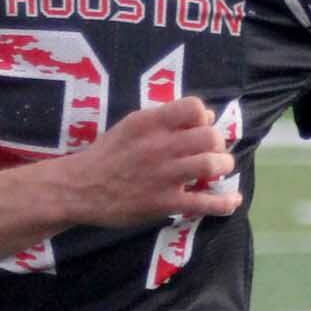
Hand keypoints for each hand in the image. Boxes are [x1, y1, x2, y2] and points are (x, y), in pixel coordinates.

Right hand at [0, 97, 240, 258]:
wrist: (79, 189)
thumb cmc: (105, 156)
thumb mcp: (129, 127)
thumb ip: (162, 121)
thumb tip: (205, 118)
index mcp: (148, 123)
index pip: (194, 107)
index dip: (204, 117)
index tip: (199, 128)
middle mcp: (159, 146)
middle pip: (210, 135)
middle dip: (217, 143)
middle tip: (210, 152)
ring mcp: (163, 175)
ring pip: (212, 164)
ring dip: (222, 166)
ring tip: (217, 170)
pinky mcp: (164, 202)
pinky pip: (205, 202)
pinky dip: (224, 202)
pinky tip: (231, 199)